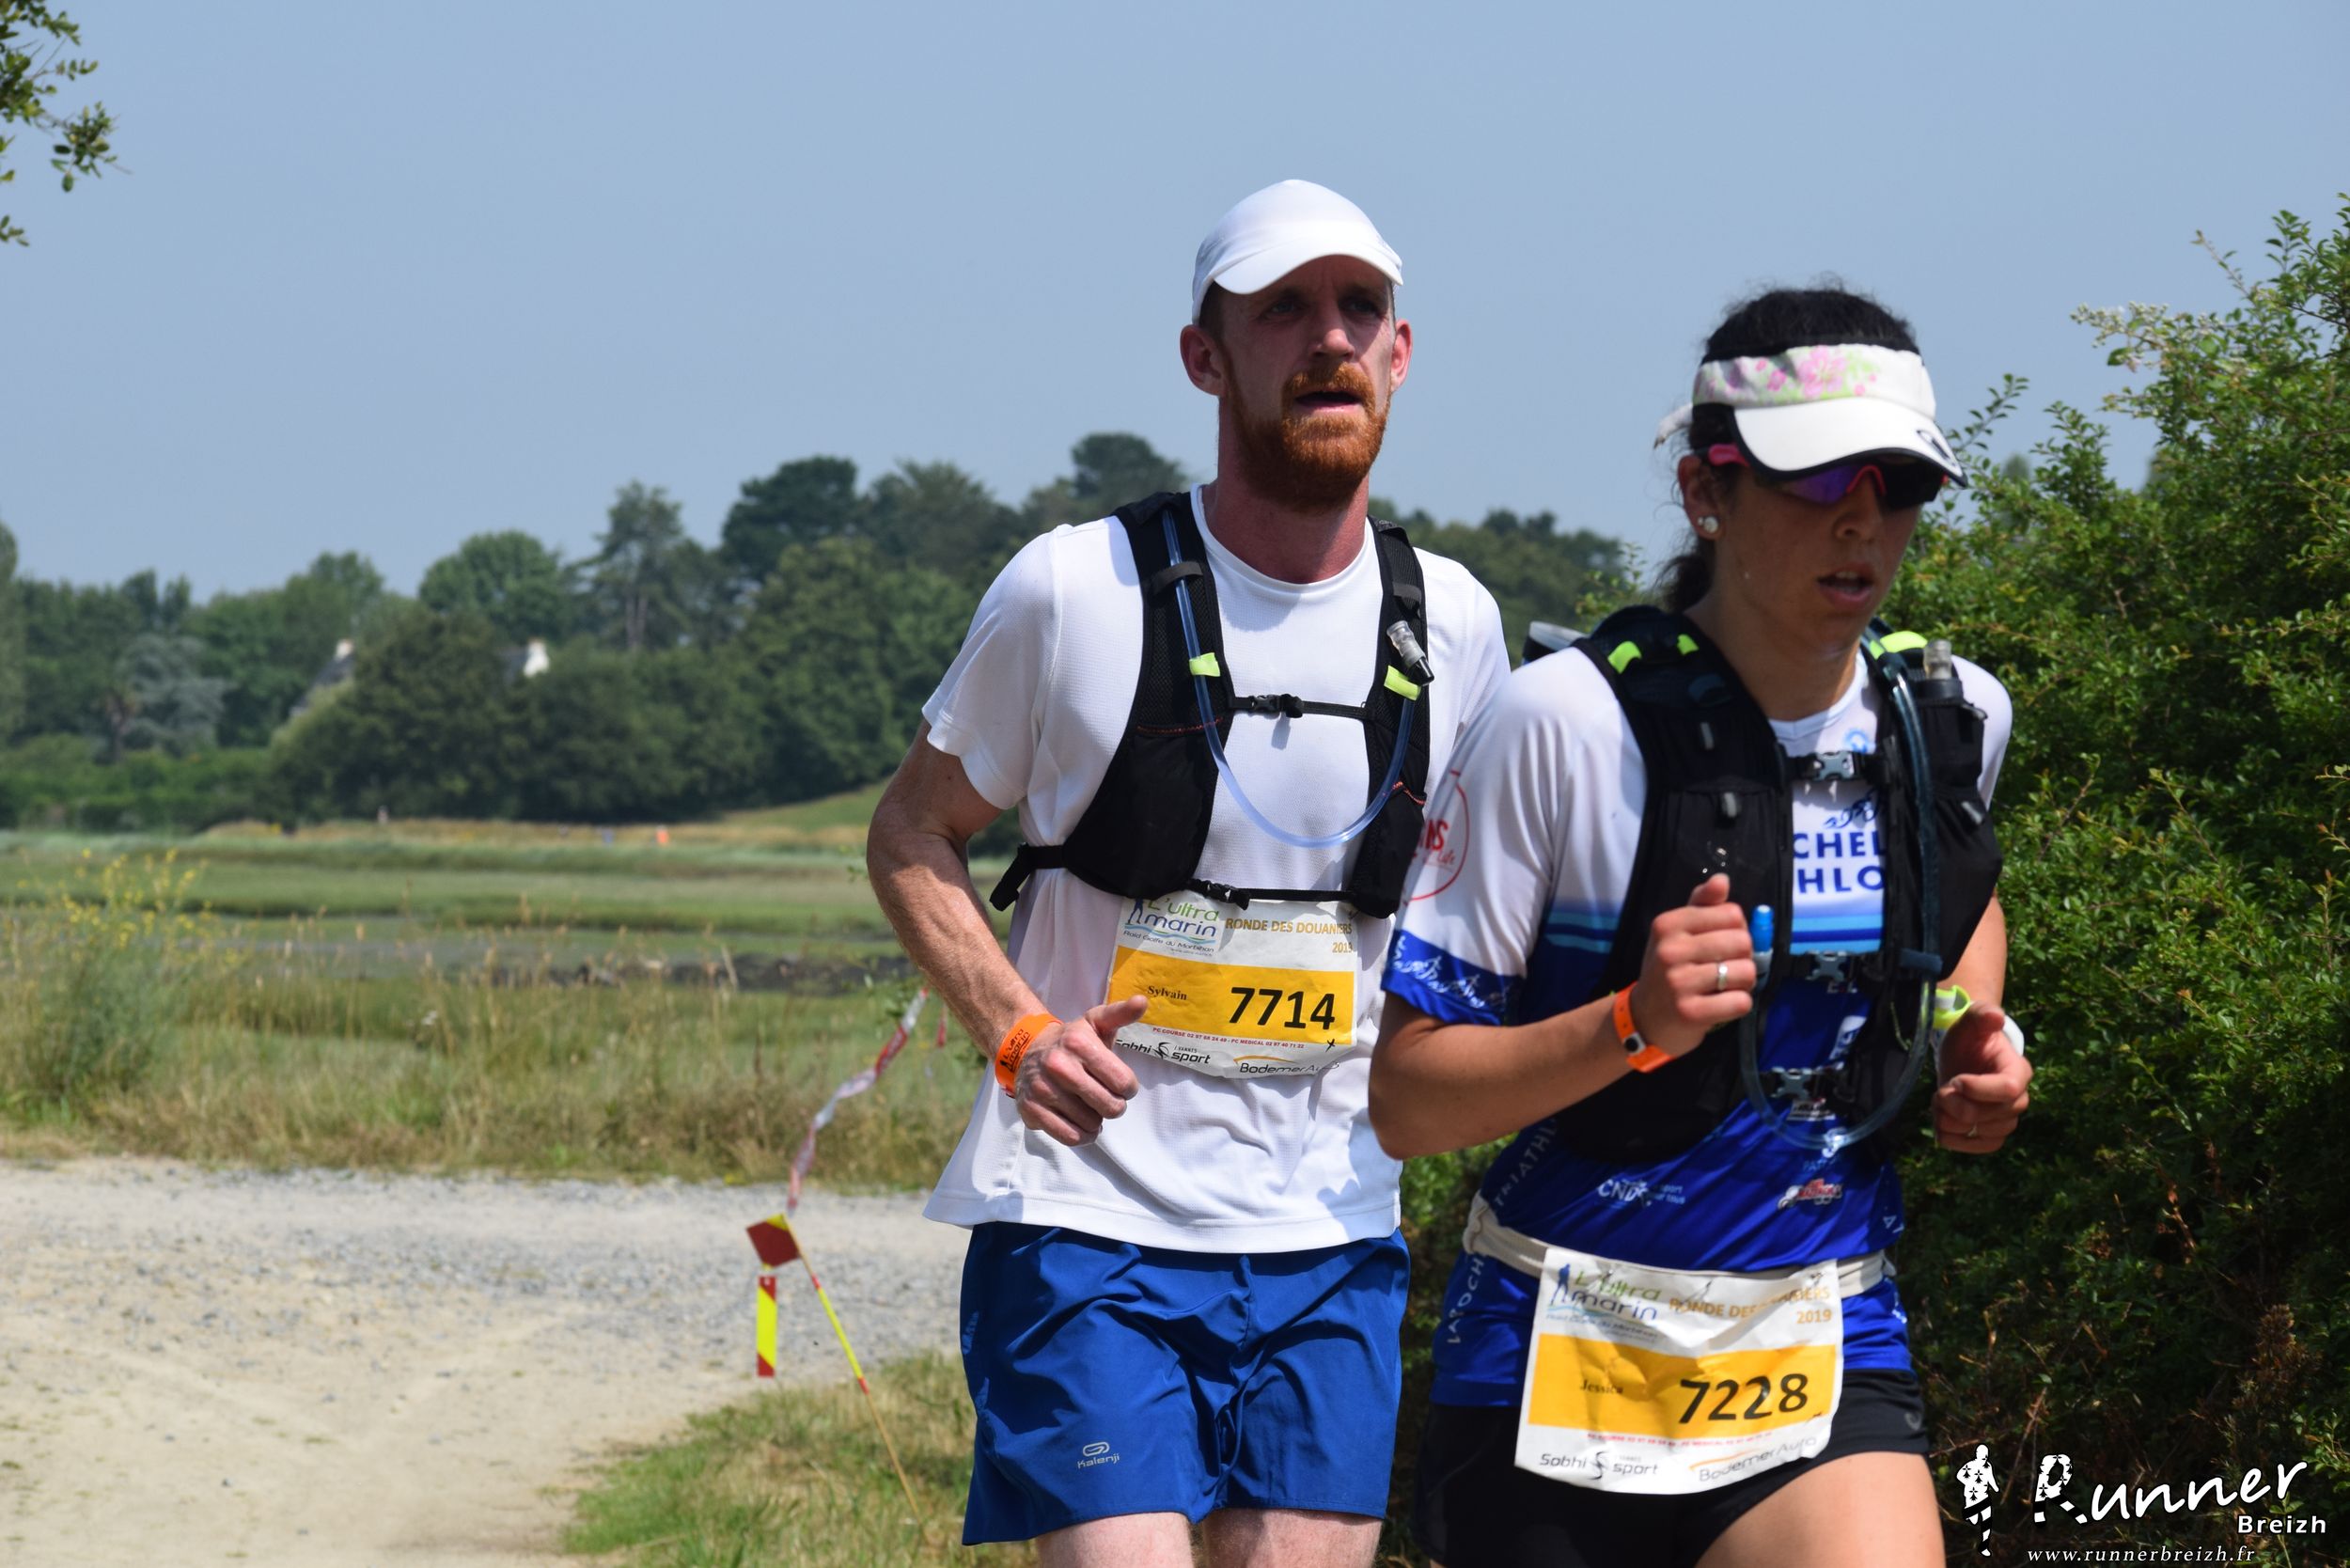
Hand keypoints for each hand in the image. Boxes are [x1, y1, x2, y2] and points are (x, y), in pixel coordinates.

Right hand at [1015, 996, 1145, 1145]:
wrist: (1025, 1050)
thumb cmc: (1072, 1040)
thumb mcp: (1096, 1022)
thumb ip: (1121, 1014)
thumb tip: (1142, 1001)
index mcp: (1079, 1042)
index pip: (1123, 1082)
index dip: (1128, 1088)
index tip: (1121, 1084)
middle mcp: (1059, 1066)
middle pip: (1110, 1107)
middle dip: (1114, 1105)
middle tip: (1107, 1098)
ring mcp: (1043, 1089)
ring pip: (1092, 1124)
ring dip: (1097, 1120)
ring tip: (1089, 1106)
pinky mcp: (1031, 1110)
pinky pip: (1070, 1137)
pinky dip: (1082, 1135)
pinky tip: (1081, 1124)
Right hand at [1627, 874, 1754, 1056]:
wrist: (1644, 1018)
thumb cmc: (1668, 969)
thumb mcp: (1676, 932)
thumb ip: (1702, 905)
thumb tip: (1722, 880)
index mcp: (1668, 924)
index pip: (1731, 913)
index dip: (1738, 928)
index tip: (1723, 942)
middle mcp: (1670, 950)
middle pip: (1742, 942)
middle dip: (1744, 957)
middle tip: (1727, 968)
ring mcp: (1678, 982)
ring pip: (1745, 972)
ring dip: (1744, 982)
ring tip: (1725, 986)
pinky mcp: (1690, 1012)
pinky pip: (1740, 1002)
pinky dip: (1739, 1004)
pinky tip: (1722, 1004)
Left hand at [1933, 1003, 2031, 1152]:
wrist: (1963, 1059)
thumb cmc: (1969, 1040)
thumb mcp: (1970, 1023)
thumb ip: (1981, 1016)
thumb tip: (1995, 1016)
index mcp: (2017, 1071)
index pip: (2008, 1089)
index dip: (1977, 1088)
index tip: (1954, 1080)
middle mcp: (2018, 1099)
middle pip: (1990, 1115)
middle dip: (1956, 1104)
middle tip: (1941, 1090)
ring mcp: (2006, 1119)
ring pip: (1982, 1132)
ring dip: (1951, 1120)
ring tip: (1939, 1101)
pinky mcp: (1992, 1134)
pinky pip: (1981, 1147)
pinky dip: (1956, 1140)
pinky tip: (1941, 1125)